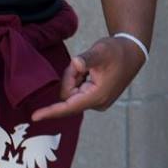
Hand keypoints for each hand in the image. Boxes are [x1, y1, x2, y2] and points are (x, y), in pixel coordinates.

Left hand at [31, 35, 146, 121]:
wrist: (133, 52)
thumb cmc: (117, 51)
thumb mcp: (101, 51)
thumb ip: (87, 59)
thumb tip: (76, 64)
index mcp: (97, 96)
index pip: (69, 106)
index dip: (51, 111)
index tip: (34, 117)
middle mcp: (97, 103)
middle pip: (68, 96)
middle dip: (70, 77)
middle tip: (81, 63)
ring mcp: (97, 102)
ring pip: (72, 93)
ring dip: (75, 77)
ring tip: (89, 66)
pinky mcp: (96, 98)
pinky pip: (77, 92)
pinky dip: (79, 80)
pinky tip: (91, 71)